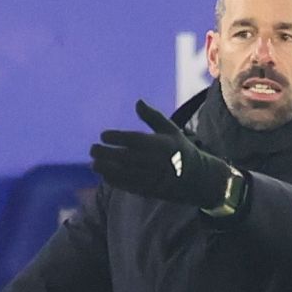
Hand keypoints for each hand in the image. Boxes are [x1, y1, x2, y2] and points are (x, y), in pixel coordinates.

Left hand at [91, 100, 231, 207]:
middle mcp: (156, 161)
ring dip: (107, 169)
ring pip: (126, 174)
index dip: (116, 138)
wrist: (198, 178)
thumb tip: (137, 102)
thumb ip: (152, 117)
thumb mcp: (171, 130)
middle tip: (92, 149)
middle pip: (126, 157)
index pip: (134, 140)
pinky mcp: (152, 190)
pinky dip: (116, 182)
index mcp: (161, 144)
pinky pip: (130, 186)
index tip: (103, 135)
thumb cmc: (181, 150)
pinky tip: (105, 176)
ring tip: (94, 164)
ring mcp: (153, 178)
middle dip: (107, 153)